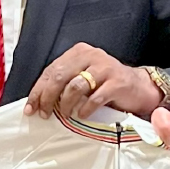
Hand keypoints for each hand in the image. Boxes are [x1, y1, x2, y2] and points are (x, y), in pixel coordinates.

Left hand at [25, 45, 160, 121]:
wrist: (138, 87)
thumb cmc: (107, 85)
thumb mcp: (83, 78)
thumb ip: (65, 83)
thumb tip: (40, 102)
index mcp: (78, 53)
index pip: (51, 70)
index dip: (38, 90)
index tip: (30, 107)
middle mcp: (91, 56)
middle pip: (60, 75)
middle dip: (48, 97)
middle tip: (45, 113)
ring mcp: (105, 68)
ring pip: (75, 86)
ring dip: (66, 104)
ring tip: (65, 115)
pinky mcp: (117, 82)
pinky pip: (95, 97)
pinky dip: (86, 108)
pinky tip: (82, 114)